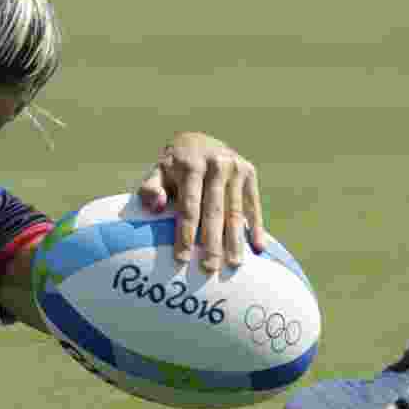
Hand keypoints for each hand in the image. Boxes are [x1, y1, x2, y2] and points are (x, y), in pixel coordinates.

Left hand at [138, 132, 267, 273]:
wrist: (198, 140)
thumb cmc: (173, 166)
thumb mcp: (157, 172)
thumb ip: (150, 189)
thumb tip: (157, 207)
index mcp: (191, 165)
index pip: (189, 206)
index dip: (185, 233)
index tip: (182, 258)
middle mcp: (217, 165)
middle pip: (214, 212)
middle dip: (212, 243)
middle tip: (210, 268)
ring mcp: (236, 168)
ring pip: (235, 211)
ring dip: (235, 240)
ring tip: (233, 264)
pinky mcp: (250, 173)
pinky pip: (253, 205)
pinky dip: (256, 227)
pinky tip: (258, 248)